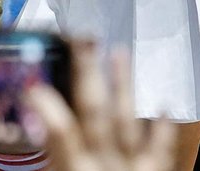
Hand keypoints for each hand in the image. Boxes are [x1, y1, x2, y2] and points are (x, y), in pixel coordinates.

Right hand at [26, 48, 176, 170]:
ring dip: (123, 84)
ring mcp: (133, 165)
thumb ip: (55, 162)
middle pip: (95, 111)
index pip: (60, 132)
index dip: (46, 105)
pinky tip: (166, 107)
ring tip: (119, 52)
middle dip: (88, 73)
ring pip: (127, 118)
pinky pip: (161, 146)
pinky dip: (163, 126)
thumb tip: (39, 134)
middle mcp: (106, 163)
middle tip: (82, 41)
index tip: (33, 81)